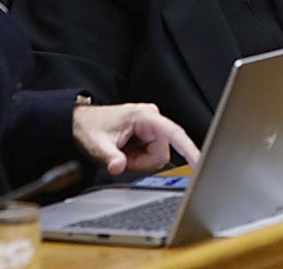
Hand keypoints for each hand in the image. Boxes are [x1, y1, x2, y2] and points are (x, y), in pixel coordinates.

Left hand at [71, 103, 200, 175]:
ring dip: (140, 162)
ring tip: (124, 152)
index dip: (188, 149)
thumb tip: (118, 166)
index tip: (199, 163)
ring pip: (158, 158)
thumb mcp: (97, 145)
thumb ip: (110, 157)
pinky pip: (152, 156)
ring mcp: (152, 128)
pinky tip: (128, 151)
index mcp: (144, 116)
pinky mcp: (150, 135)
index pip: (174, 134)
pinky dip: (139, 159)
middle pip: (162, 154)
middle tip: (123, 157)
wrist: (83, 123)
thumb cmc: (91, 127)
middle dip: (142, 162)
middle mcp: (152, 119)